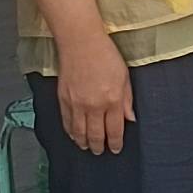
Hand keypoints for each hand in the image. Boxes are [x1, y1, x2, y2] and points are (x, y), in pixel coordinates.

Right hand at [57, 30, 134, 154]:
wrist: (80, 41)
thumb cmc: (105, 54)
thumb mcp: (124, 75)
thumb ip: (127, 99)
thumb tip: (130, 119)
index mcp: (112, 100)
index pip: (114, 131)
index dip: (115, 143)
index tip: (115, 149)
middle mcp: (94, 106)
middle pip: (96, 136)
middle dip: (99, 147)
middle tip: (100, 151)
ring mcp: (76, 104)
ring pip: (79, 133)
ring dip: (84, 143)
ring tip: (87, 147)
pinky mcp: (63, 99)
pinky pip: (67, 122)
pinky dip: (71, 132)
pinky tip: (74, 135)